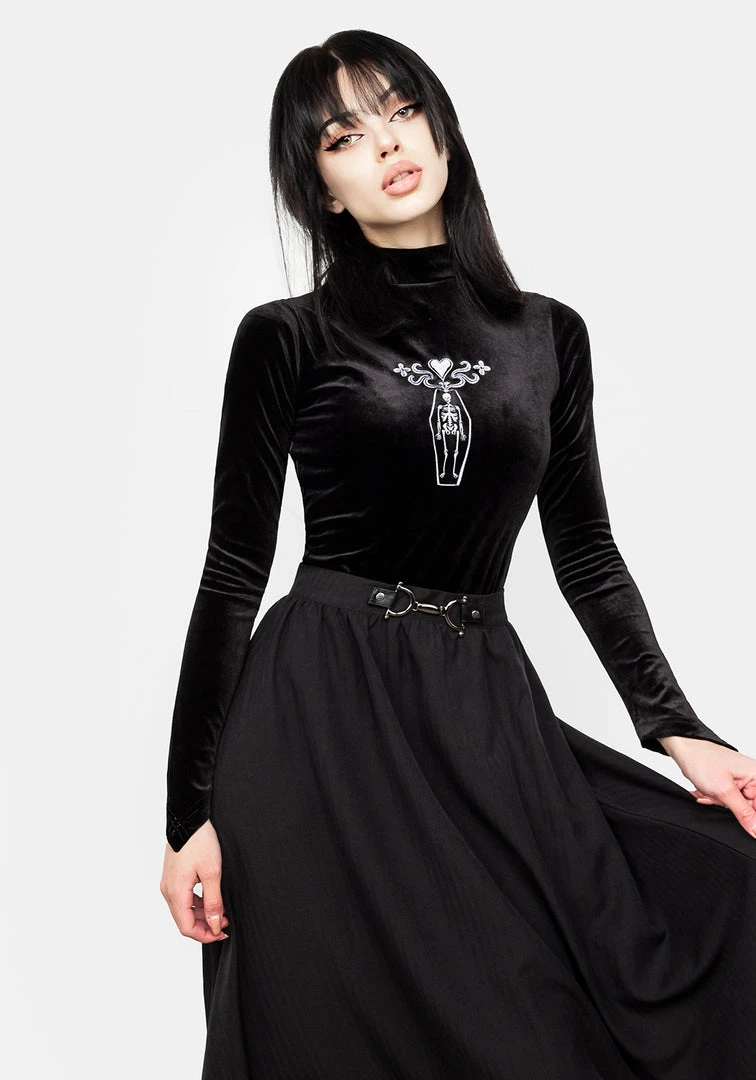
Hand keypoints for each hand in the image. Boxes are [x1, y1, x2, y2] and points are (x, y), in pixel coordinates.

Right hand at [160, 818, 230, 942]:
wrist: (189, 818)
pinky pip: (183, 898)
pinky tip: (211, 899)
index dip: (205, 935)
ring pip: (184, 910)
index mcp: (175, 892)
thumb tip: (215, 924)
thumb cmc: (200, 841)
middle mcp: (168, 890)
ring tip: (221, 911)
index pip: (186, 927)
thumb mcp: (212, 872)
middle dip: (205, 926)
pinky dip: (197, 903)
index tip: (222, 932)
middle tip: (225, 922)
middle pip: (184, 921)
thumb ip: (214, 901)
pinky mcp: (173, 876)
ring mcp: (169, 883)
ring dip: (202, 915)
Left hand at [658, 736, 755, 838]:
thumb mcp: (724, 791)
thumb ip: (744, 813)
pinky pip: (730, 801)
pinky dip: (718, 798)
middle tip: (718, 796)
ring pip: (738, 807)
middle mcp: (754, 778)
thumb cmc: (703, 761)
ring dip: (722, 802)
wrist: (684, 749)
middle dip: (731, 806)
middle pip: (750, 809)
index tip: (733, 809)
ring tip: (711, 790)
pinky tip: (708, 790)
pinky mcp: (733, 784)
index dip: (749, 815)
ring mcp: (743, 781)